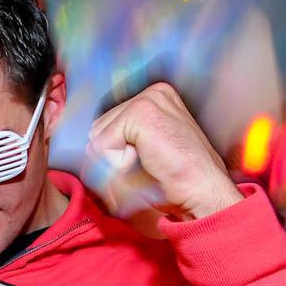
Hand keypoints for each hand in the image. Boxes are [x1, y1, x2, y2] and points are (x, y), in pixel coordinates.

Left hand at [82, 83, 241, 228]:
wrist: (203, 194)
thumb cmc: (176, 182)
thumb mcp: (141, 155)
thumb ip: (113, 144)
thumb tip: (82, 143)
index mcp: (155, 99)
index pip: (106, 124)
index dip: (114, 152)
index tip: (145, 161)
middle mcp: (153, 92)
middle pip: (98, 128)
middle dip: (112, 155)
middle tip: (148, 165)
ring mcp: (149, 99)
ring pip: (98, 137)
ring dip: (115, 160)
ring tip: (149, 164)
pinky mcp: (142, 112)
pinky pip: (102, 144)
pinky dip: (117, 163)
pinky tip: (148, 163)